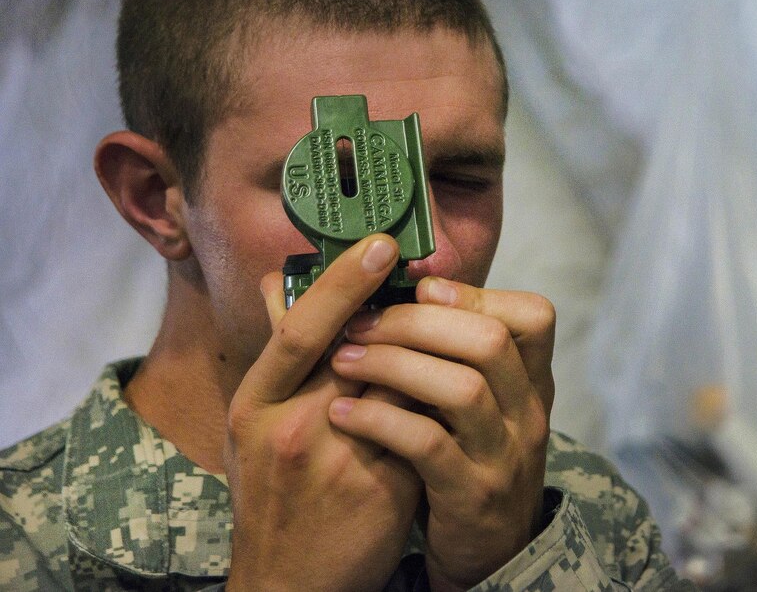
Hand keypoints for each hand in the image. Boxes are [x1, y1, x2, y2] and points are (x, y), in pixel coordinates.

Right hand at [224, 235, 422, 591]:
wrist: (287, 581)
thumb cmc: (269, 490)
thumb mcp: (251, 421)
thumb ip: (274, 355)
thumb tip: (275, 281)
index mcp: (255, 402)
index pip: (300, 329)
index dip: (341, 283)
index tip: (379, 245)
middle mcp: (294, 427)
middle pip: (362, 349)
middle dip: (402, 309)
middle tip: (432, 266)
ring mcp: (341, 460)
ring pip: (402, 385)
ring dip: (427, 355)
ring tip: (453, 324)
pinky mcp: (384, 489)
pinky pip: (424, 428)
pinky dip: (439, 403)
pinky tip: (459, 383)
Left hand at [329, 277, 555, 590]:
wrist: (489, 555)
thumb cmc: (467, 462)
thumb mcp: (477, 407)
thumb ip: (450, 354)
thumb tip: (392, 289)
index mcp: (531, 383)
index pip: (534, 316)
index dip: (475, 293)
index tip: (419, 289)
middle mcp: (528, 414)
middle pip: (489, 342)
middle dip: (416, 322)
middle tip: (360, 322)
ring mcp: (504, 457)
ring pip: (461, 389)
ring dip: (394, 365)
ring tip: (343, 359)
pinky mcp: (471, 497)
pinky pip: (428, 446)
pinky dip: (381, 422)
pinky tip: (342, 412)